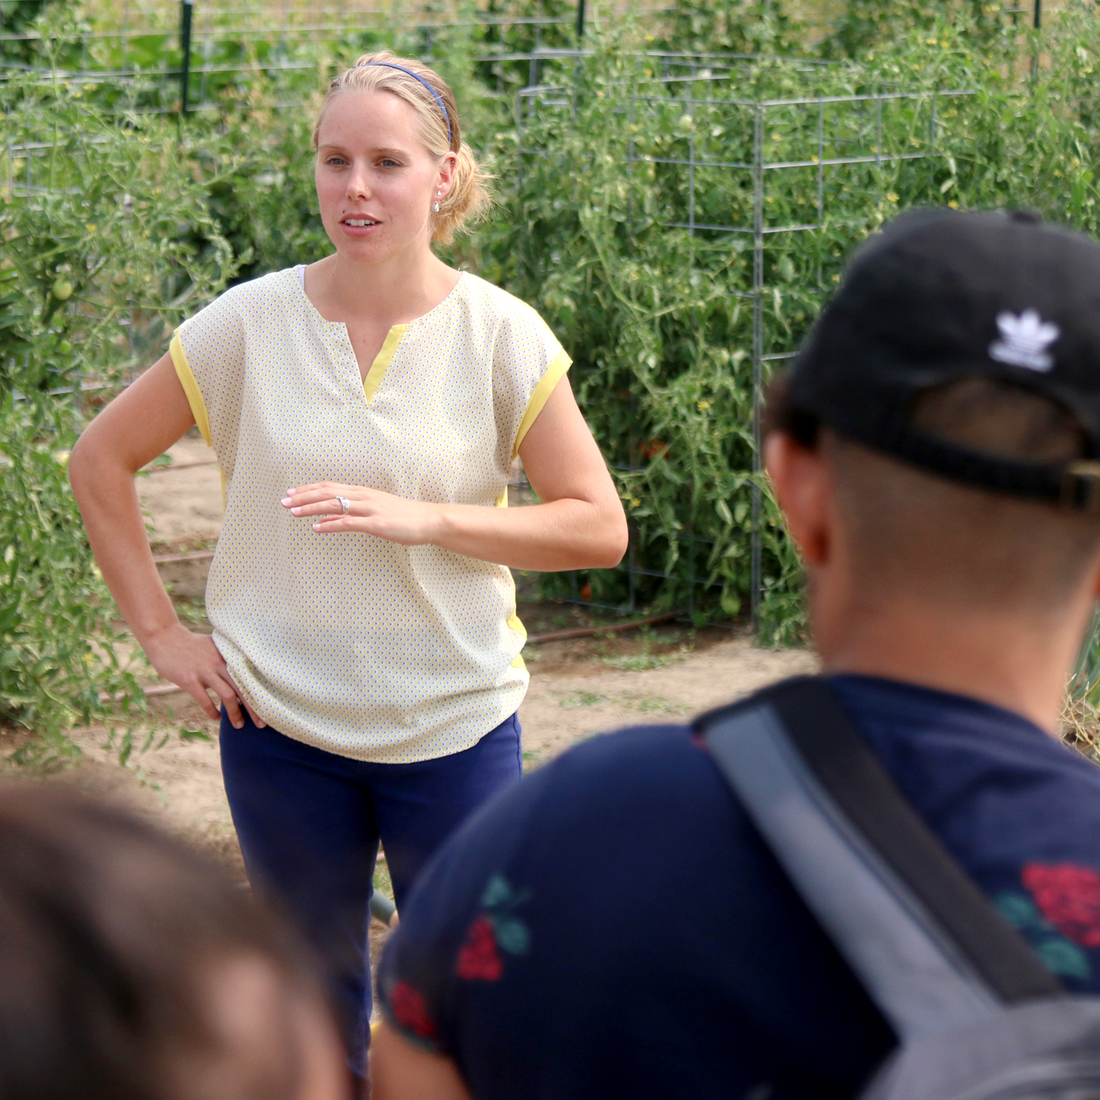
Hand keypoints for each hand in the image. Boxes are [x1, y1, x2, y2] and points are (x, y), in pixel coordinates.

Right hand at [142, 623, 265, 729]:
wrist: (165, 638)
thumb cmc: (191, 644)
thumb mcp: (214, 646)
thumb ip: (227, 657)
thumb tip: (242, 670)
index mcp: (228, 655)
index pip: (249, 676)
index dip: (259, 693)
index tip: (269, 707)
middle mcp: (220, 663)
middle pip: (243, 688)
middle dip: (254, 708)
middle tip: (262, 724)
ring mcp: (205, 671)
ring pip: (228, 696)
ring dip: (235, 713)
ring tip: (239, 725)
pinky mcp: (190, 680)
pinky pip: (205, 700)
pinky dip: (212, 711)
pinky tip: (216, 718)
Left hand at [282, 482, 444, 544]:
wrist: (430, 520)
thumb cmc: (405, 517)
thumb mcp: (376, 510)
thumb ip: (352, 513)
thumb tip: (327, 518)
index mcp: (363, 492)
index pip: (329, 487)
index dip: (308, 489)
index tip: (291, 493)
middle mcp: (364, 497)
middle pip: (327, 493)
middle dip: (303, 496)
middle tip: (284, 501)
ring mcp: (370, 509)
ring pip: (334, 504)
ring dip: (311, 508)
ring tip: (293, 512)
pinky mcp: (376, 524)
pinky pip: (348, 523)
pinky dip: (330, 524)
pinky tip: (316, 528)